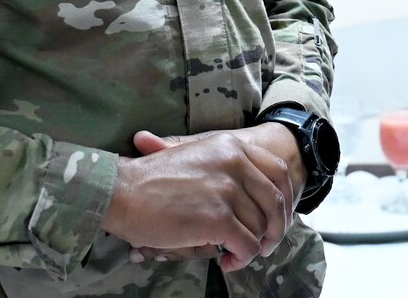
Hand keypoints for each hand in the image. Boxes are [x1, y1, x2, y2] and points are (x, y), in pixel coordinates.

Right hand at [103, 126, 296, 271]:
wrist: (122, 191)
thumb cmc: (151, 179)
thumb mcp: (195, 155)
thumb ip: (226, 167)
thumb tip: (250, 194)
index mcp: (232, 146)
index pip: (278, 172)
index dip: (285, 200)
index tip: (279, 218)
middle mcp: (235, 163)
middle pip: (274, 202)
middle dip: (274, 229)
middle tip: (264, 245)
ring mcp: (227, 190)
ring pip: (261, 227)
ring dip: (254, 247)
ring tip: (236, 254)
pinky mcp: (218, 217)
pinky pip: (247, 245)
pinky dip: (242, 258)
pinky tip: (228, 260)